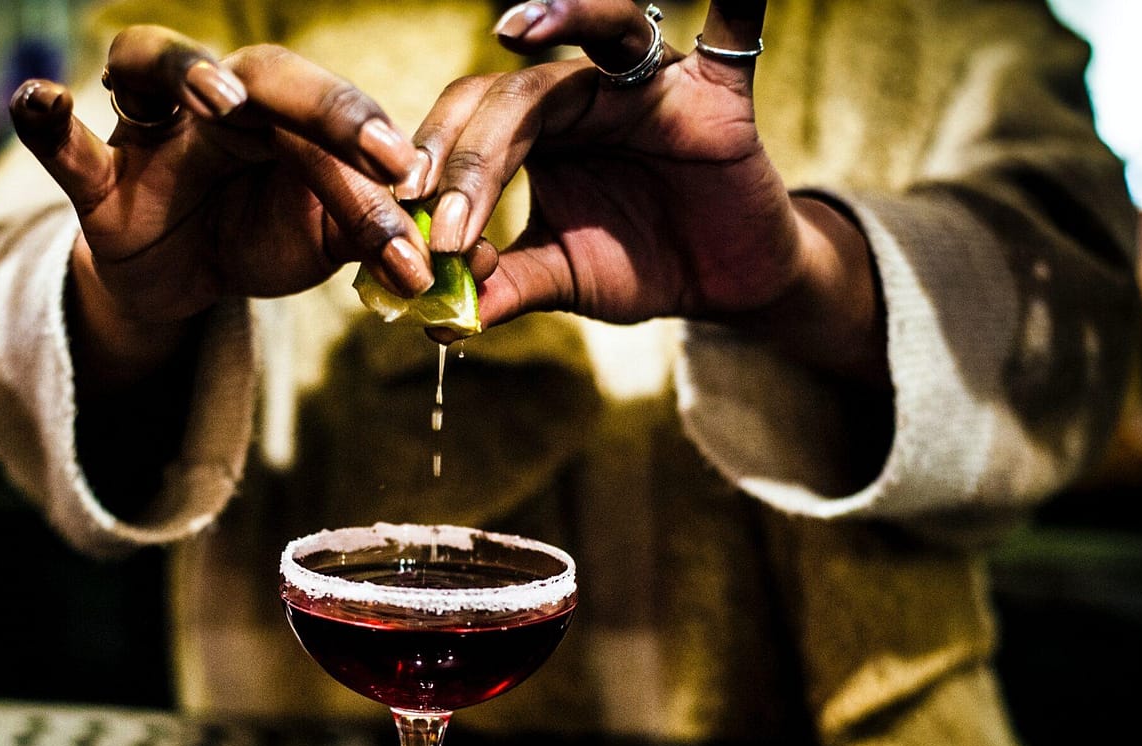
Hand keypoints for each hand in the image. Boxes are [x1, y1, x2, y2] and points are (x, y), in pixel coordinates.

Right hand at [8, 27, 435, 374]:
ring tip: (220, 99)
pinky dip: (48, 123)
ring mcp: (151, 133)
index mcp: (284, 114)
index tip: (412, 177)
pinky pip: (66, 146)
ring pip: (154, 68)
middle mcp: (217, 104)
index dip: (372, 146)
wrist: (186, 278)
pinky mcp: (97, 182)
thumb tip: (424, 260)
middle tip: (372, 147)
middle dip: (322, 107)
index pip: (333, 122)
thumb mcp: (318, 241)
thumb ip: (363, 235)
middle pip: (264, 75)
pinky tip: (40, 103)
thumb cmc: (258, 235)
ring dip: (189, 73)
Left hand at [413, 0, 883, 384]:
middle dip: (476, 150)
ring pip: (606, 34)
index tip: (406, 208)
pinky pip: (729, 34)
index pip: (472, 123)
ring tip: (514, 30)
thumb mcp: (562, 279)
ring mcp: (652, 84)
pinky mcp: (717, 91)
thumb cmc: (637, 263)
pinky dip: (736, 1)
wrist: (720, 281)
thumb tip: (436, 318)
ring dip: (566, 17)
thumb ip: (504, 287)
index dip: (436, 160)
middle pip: (519, 92)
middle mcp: (586, 94)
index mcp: (536, 132)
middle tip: (447, 211)